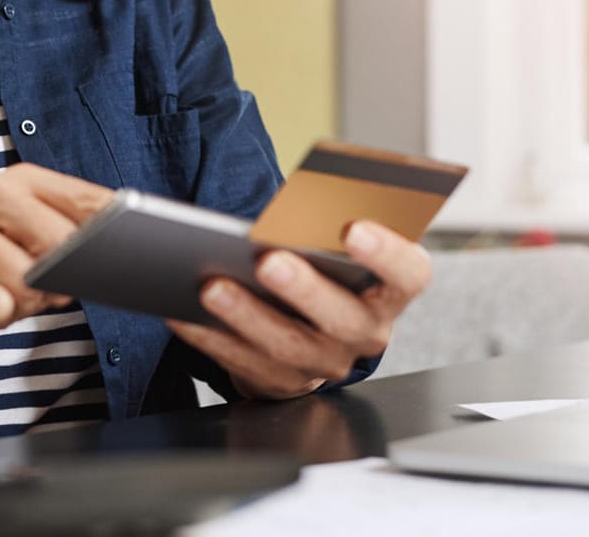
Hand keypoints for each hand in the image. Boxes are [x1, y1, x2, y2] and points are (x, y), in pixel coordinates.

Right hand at [0, 163, 112, 376]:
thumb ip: (71, 240)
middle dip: (59, 277)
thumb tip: (115, 245)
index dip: (109, 232)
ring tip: (4, 297)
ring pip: (25, 280)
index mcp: (14, 178)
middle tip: (42, 288)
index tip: (128, 250)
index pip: (82, 200)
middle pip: (58, 239)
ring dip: (25, 303)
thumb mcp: (36, 253)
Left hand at [166, 220, 432, 399]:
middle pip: (342, 317)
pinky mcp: (281, 383)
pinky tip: (180, 310)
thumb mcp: (335, 243)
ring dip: (246, 316)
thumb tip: (290, 205)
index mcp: (390, 290)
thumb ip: (326, 224)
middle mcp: (365, 332)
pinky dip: (209, 336)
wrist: (313, 327)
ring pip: (287, 346)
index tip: (352, 228)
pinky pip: (242, 364)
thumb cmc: (325, 267)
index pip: (408, 273)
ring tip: (211, 285)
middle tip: (269, 261)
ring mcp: (324, 363)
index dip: (386, 253)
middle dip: (304, 289)